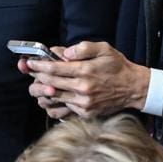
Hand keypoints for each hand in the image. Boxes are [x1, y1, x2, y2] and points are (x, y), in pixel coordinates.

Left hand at [25, 41, 149, 118]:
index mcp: (85, 71)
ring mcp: (84, 103)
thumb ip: (82, 48)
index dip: (38, 65)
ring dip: (42, 90)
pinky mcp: (86, 113)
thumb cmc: (117, 66)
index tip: (30, 62)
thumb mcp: (103, 49)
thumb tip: (63, 53)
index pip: (54, 68)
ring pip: (54, 97)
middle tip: (29, 71)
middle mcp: (82, 88)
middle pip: (50, 83)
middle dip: (36, 77)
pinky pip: (64, 108)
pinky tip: (52, 95)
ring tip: (37, 83)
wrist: (133, 88)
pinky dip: (55, 102)